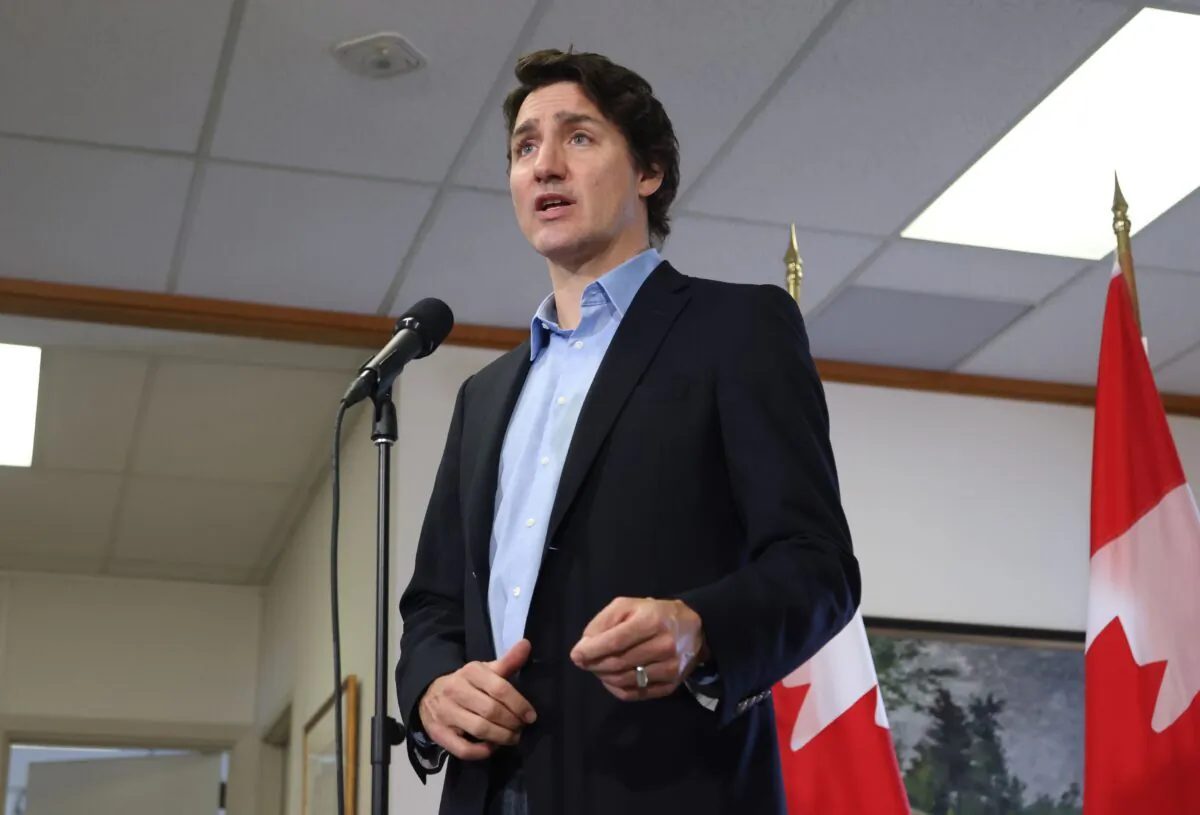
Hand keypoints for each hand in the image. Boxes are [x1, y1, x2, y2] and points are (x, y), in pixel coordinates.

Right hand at [416, 639, 536, 760]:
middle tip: (521, 728)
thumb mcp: (485, 670)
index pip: (499, 688)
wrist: (429, 693)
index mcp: (470, 672)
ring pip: (479, 729)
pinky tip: (492, 747)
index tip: (531, 716)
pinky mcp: (438, 733)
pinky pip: (463, 749)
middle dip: (511, 723)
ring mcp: (445, 713)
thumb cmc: (466, 683)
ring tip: (512, 737)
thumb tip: (527, 644)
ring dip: (501, 737)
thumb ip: (508, 661)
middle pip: (491, 711)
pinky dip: (481, 751)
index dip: (519, 704)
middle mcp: (456, 690)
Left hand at [569, 597, 707, 700]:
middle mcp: (663, 646)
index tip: (575, 655)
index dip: (591, 650)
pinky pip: (635, 694)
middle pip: (617, 663)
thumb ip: (604, 621)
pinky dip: (616, 689)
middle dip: (594, 664)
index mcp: (651, 621)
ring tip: (597, 668)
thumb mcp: (628, 606)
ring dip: (603, 676)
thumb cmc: (654, 614)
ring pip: (624, 680)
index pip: (615, 641)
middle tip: (583, 662)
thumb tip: (584, 646)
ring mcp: (669, 668)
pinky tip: (610, 679)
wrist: (695, 629)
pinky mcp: (671, 685)